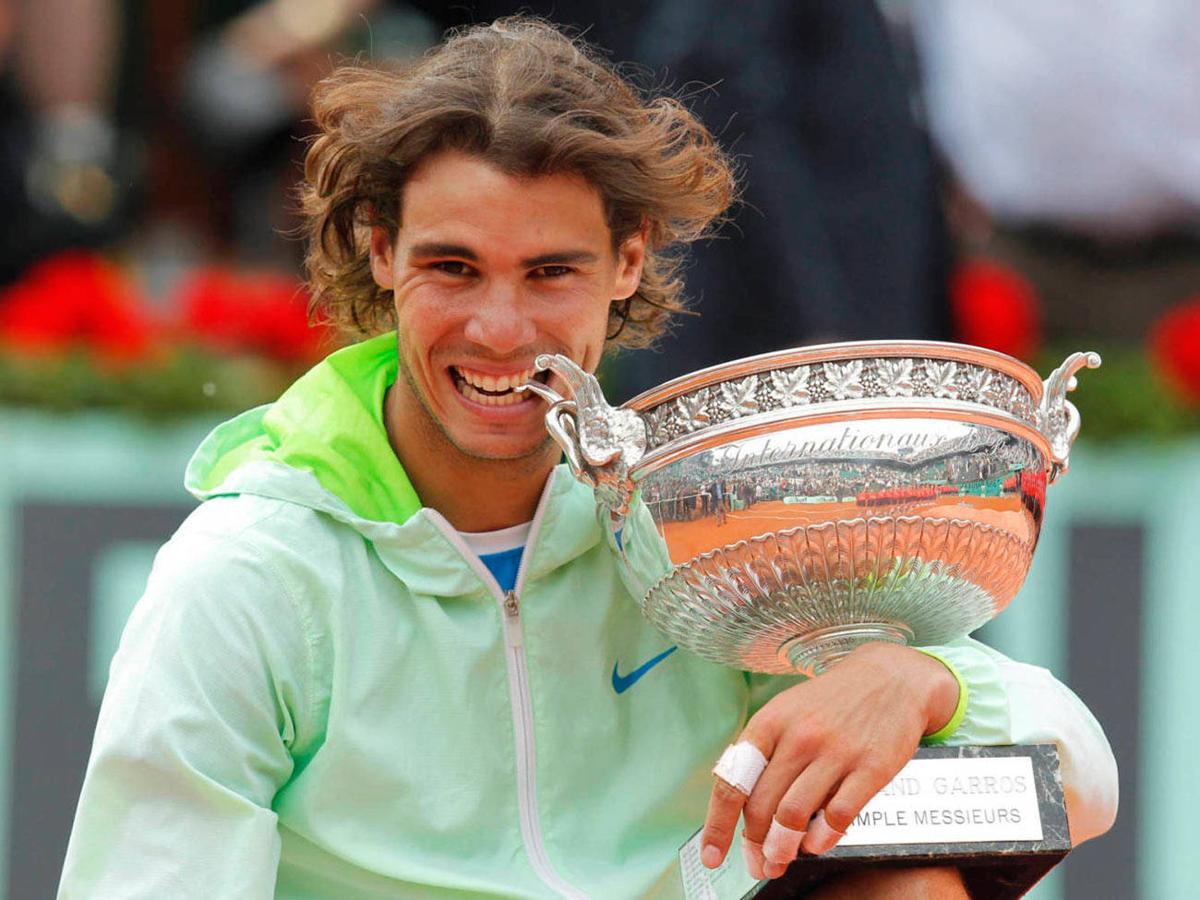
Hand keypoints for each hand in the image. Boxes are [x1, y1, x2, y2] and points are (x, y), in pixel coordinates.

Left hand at [701, 642, 959, 878]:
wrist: (890, 678)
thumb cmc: (831, 702)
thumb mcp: (787, 711)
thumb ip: (764, 754)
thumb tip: (741, 806)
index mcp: (770, 722)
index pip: (733, 783)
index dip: (718, 825)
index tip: (711, 855)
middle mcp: (799, 737)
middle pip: (761, 806)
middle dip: (754, 844)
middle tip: (758, 863)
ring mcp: (835, 752)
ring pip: (793, 816)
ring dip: (782, 848)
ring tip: (780, 859)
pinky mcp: (871, 768)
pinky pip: (837, 816)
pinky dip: (821, 838)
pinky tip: (816, 843)